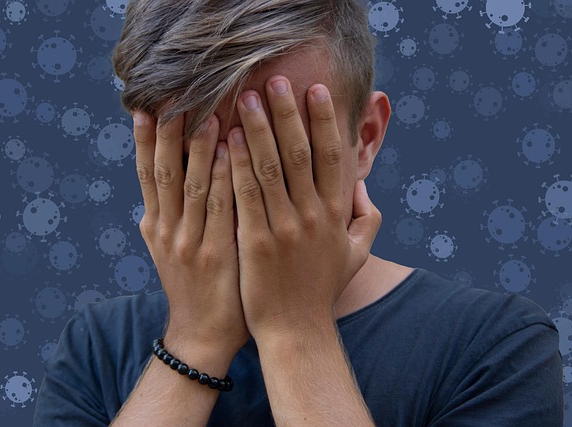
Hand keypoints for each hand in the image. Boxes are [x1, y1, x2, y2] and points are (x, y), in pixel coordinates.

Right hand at [133, 111, 249, 351]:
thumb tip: (161, 181)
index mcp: (154, 226)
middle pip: (163, 173)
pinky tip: (231, 152)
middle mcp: (166, 231)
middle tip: (171, 95)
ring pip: (191, 186)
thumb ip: (166, 215)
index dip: (143, 142)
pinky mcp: (217, 254)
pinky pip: (221, 209)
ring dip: (197, 149)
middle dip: (166, 134)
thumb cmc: (193, 286)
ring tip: (205, 112)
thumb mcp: (168, 249)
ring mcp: (190, 243)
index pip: (146, 175)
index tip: (143, 107)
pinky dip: (224, 178)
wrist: (202, 334)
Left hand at [225, 77, 381, 340]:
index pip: (333, 157)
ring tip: (246, 99)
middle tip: (274, 80)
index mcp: (336, 215)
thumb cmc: (323, 290)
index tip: (314, 91)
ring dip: (258, 130)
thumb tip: (360, 185)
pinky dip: (237, 166)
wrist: (297, 331)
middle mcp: (312, 216)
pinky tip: (227, 141)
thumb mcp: (356, 254)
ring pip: (270, 169)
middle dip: (287, 114)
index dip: (325, 121)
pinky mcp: (256, 243)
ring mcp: (283, 229)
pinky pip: (245, 196)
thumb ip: (366, 217)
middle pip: (301, 154)